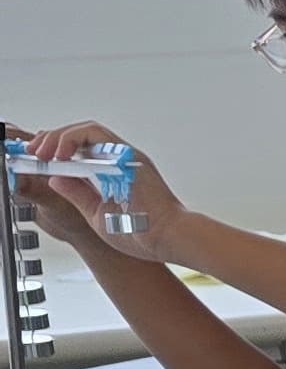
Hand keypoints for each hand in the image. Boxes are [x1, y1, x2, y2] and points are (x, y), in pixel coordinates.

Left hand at [5, 119, 187, 262]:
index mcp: (114, 173)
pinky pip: (95, 135)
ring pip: (87, 129)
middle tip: (34, 152)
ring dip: (59, 137)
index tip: (36, 157)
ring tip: (44, 152)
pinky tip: (60, 154)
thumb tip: (56, 178)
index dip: (55, 149)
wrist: (168, 238)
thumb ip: (78, 194)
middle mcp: (121, 160)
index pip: (80, 149)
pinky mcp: (128, 156)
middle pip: (81, 134)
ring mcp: (126, 156)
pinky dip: (71, 139)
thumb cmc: (143, 234)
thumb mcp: (96, 214)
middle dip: (52, 139)